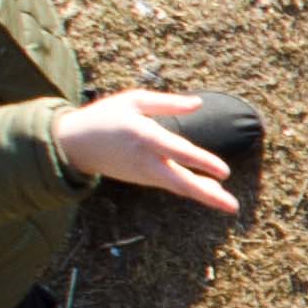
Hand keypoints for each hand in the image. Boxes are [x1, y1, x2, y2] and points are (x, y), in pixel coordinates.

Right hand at [58, 90, 246, 213]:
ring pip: (178, 187)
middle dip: (208, 195)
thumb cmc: (106, 116)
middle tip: (233, 207)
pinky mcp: (142, 179)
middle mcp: (146, 159)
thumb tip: (197, 104)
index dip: (202, 162)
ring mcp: (144, 173)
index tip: (225, 172)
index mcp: (143, 135)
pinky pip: (171, 185)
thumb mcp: (133, 100)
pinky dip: (191, 189)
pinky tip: (211, 191)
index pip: (177, 151)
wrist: (74, 144)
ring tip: (229, 204)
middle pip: (180, 181)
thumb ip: (167, 103)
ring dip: (204, 195)